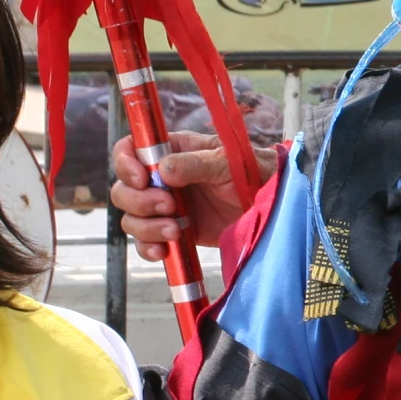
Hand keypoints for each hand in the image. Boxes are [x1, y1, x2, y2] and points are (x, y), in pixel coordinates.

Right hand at [111, 129, 270, 263]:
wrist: (275, 207)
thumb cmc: (257, 173)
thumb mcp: (230, 162)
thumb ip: (198, 163)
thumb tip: (162, 169)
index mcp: (175, 151)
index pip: (131, 149)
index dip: (125, 163)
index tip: (141, 179)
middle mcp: (164, 178)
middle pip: (124, 189)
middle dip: (139, 201)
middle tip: (169, 207)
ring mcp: (167, 207)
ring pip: (132, 217)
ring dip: (146, 227)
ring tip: (175, 231)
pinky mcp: (175, 231)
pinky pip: (146, 242)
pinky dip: (148, 248)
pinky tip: (164, 251)